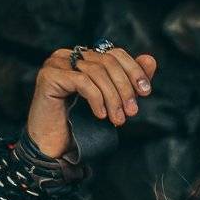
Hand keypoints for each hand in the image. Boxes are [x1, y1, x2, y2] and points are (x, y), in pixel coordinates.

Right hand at [27, 46, 158, 158]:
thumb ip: (129, 82)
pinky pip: (82, 81)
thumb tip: (150, 60)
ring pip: (96, 72)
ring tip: (117, 120)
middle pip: (107, 62)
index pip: (115, 53)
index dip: (134, 70)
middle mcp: (69, 55)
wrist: (55, 146)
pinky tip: (100, 115)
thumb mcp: (113, 103)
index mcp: (85, 58)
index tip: (146, 92)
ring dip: (113, 98)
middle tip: (132, 112)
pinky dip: (96, 99)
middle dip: (125, 88)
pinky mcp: (49, 75)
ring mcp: (57, 63)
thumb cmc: (82, 125)